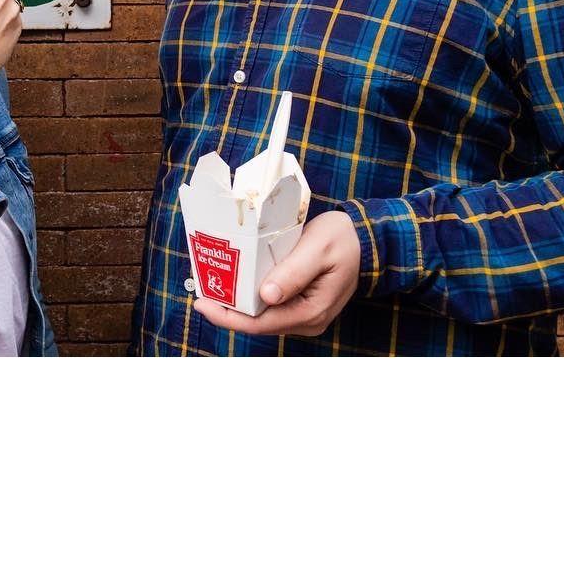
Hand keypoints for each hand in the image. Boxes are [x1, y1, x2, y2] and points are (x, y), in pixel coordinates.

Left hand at [193, 211, 360, 338]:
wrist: (365, 239)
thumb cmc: (343, 240)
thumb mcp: (317, 249)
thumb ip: (294, 272)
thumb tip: (267, 296)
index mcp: (312, 311)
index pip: (261, 323)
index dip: (228, 316)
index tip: (202, 302)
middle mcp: (307, 319)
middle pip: (258, 323)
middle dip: (226, 311)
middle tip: (198, 292)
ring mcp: (303, 313)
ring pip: (262, 316)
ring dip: (236, 305)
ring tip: (209, 287)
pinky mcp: (300, 303)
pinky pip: (269, 306)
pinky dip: (248, 298)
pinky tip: (233, 283)